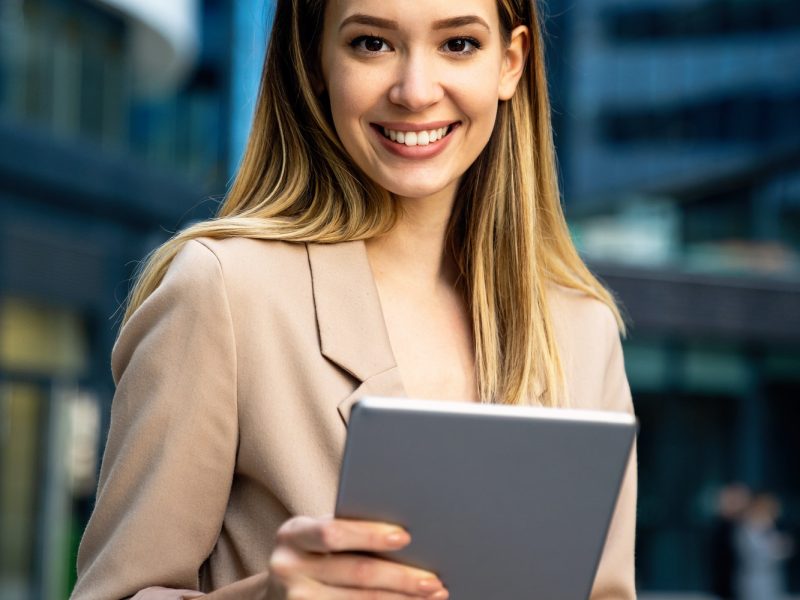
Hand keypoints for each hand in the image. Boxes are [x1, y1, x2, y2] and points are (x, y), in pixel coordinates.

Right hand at [269, 515, 448, 598]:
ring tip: (432, 596)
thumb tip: (406, 535)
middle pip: (355, 572)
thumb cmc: (313, 555)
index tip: (406, 537)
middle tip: (433, 580)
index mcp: (293, 534)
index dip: (370, 535)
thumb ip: (347, 531)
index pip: (333, 532)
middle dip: (400, 577)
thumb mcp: (317, 536)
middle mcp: (287, 568)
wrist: (277, 594)